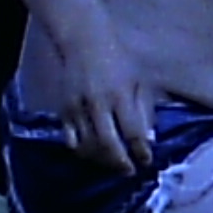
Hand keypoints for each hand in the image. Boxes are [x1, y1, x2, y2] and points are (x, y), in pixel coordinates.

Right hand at [59, 45, 158, 173]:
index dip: (141, 151)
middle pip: (109, 144)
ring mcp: (78, 107)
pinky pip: (71, 139)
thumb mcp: (140, 79)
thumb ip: (145, 109)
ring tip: (113, 164)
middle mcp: (98, 103)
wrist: (84, 41)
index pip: (133, 132)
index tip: (146, 161)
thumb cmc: (119, 59)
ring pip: (88, 145)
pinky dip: (82, 150)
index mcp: (120, 95)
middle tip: (129, 171)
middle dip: (121, 162)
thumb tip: (149, 139)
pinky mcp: (64, 109)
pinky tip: (93, 153)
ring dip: (102, 160)